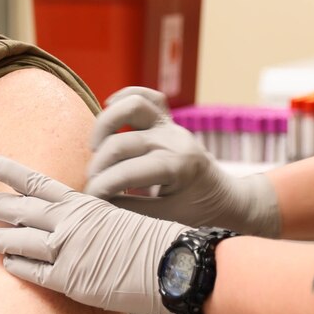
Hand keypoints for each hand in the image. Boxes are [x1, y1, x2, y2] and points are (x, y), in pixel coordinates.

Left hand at [0, 155, 187, 313]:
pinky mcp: (72, 280)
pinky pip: (35, 272)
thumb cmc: (149, 241)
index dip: (8, 170)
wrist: (171, 264)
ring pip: (21, 241)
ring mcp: (68, 251)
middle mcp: (70, 223)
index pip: (36, 181)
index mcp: (82, 203)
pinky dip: (19, 266)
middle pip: (21, 210)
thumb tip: (70, 215)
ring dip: (0, 240)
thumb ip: (89, 215)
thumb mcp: (115, 216)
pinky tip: (8, 264)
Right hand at [84, 86, 280, 237]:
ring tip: (95, 147)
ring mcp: (172, 126)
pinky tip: (108, 107)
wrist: (225, 197)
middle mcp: (174, 140)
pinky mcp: (168, 120)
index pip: (127, 172)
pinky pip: (147, 95)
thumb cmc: (198, 211)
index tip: (88, 200)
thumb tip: (95, 204)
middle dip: (98, 166)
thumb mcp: (167, 218)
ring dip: (106, 123)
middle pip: (122, 143)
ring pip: (133, 105)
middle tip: (89, 183)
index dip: (101, 187)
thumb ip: (131, 210)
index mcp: (179, 166)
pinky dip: (125, 96)